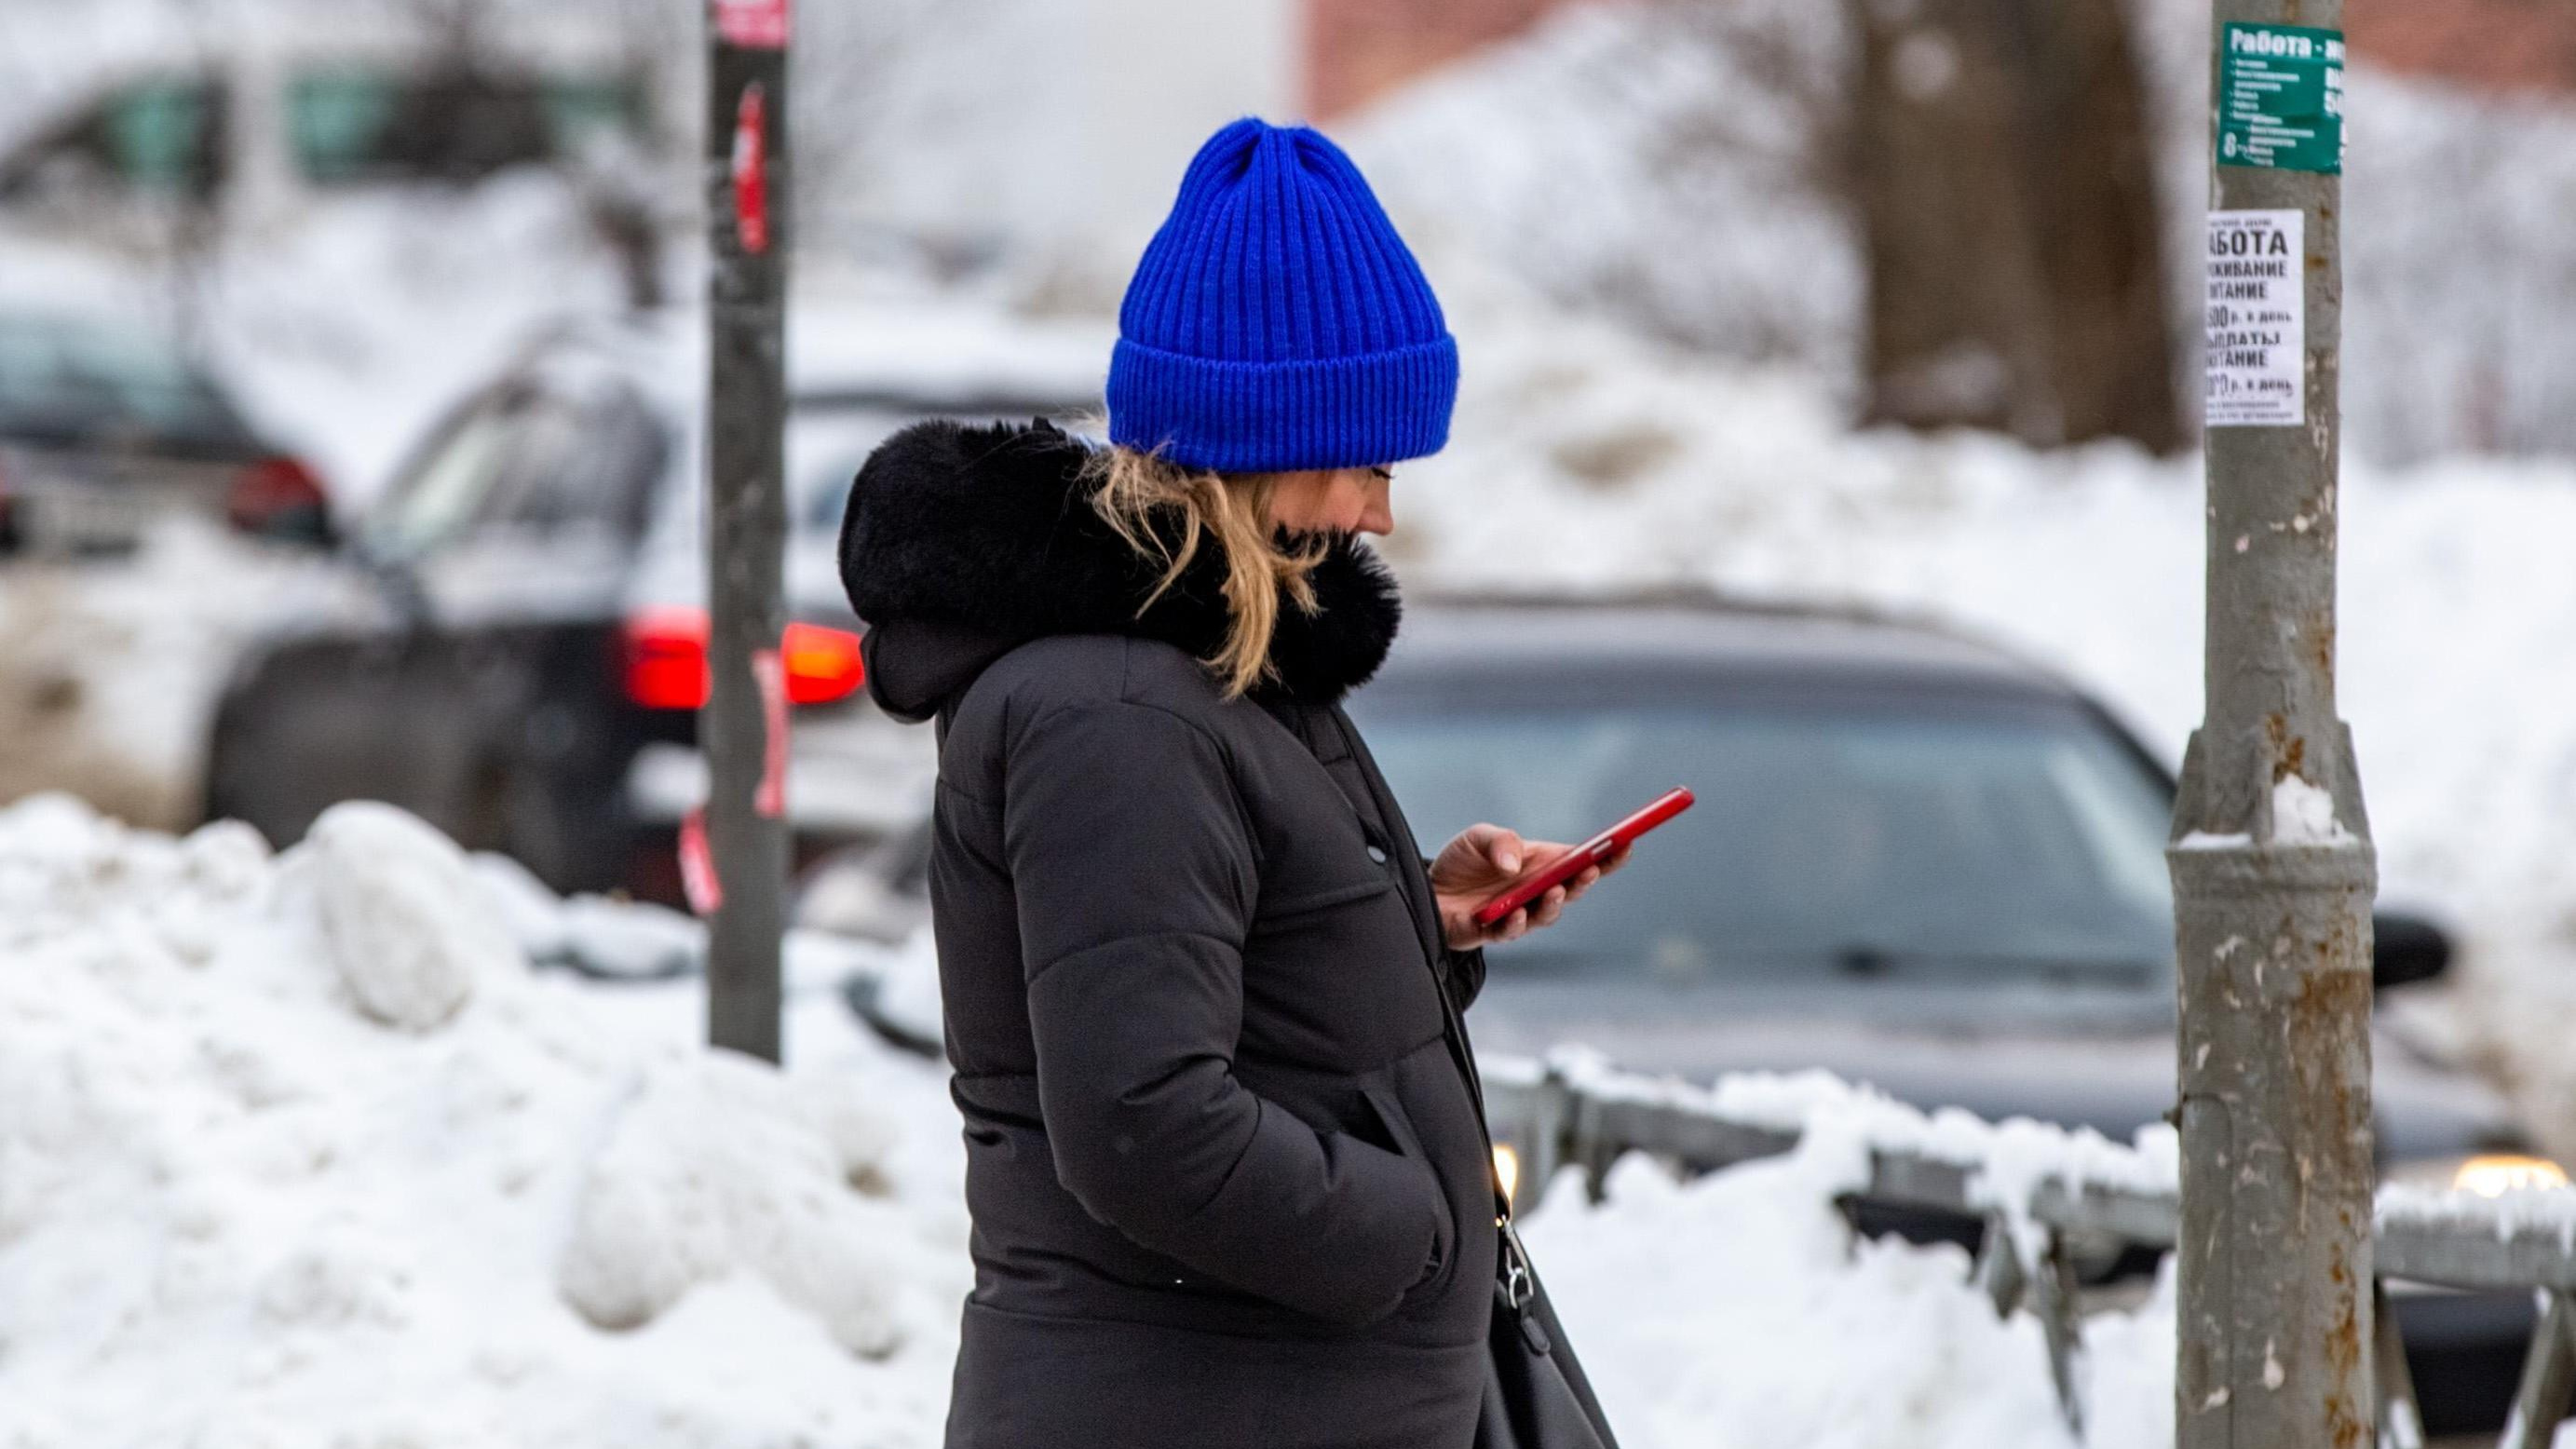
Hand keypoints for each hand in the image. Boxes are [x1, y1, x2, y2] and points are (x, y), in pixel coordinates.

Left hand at [1428, 823, 1629, 950]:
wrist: (1427, 891)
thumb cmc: (1461, 862)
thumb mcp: (1477, 837)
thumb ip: (1500, 841)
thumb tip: (1515, 863)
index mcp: (1542, 864)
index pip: (1583, 861)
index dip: (1608, 855)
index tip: (1626, 843)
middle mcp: (1537, 892)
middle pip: (1572, 889)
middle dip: (1585, 880)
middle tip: (1590, 870)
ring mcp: (1519, 914)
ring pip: (1547, 915)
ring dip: (1553, 904)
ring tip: (1554, 890)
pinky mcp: (1493, 932)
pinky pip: (1509, 932)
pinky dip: (1514, 923)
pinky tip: (1514, 914)